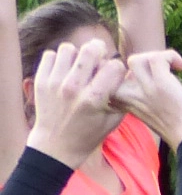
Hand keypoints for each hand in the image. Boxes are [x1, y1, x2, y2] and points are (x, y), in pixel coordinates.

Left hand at [28, 38, 126, 162]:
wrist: (56, 145)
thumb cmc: (89, 133)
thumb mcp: (113, 120)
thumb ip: (123, 97)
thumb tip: (128, 74)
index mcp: (94, 99)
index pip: (114, 66)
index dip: (117, 68)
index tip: (113, 75)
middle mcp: (73, 88)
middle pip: (90, 50)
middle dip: (98, 51)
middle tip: (98, 58)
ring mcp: (54, 83)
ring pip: (68, 49)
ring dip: (77, 55)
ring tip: (78, 66)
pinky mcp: (41, 81)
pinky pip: (50, 55)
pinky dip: (59, 60)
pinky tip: (64, 71)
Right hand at [111, 48, 181, 145]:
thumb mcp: (154, 114)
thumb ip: (145, 98)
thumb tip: (153, 78)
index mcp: (127, 104)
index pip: (110, 81)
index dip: (125, 72)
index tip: (145, 75)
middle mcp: (132, 97)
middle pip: (117, 69)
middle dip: (140, 62)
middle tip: (161, 70)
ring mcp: (146, 90)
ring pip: (135, 59)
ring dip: (155, 57)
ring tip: (171, 67)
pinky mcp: (161, 84)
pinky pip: (158, 58)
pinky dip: (171, 55)